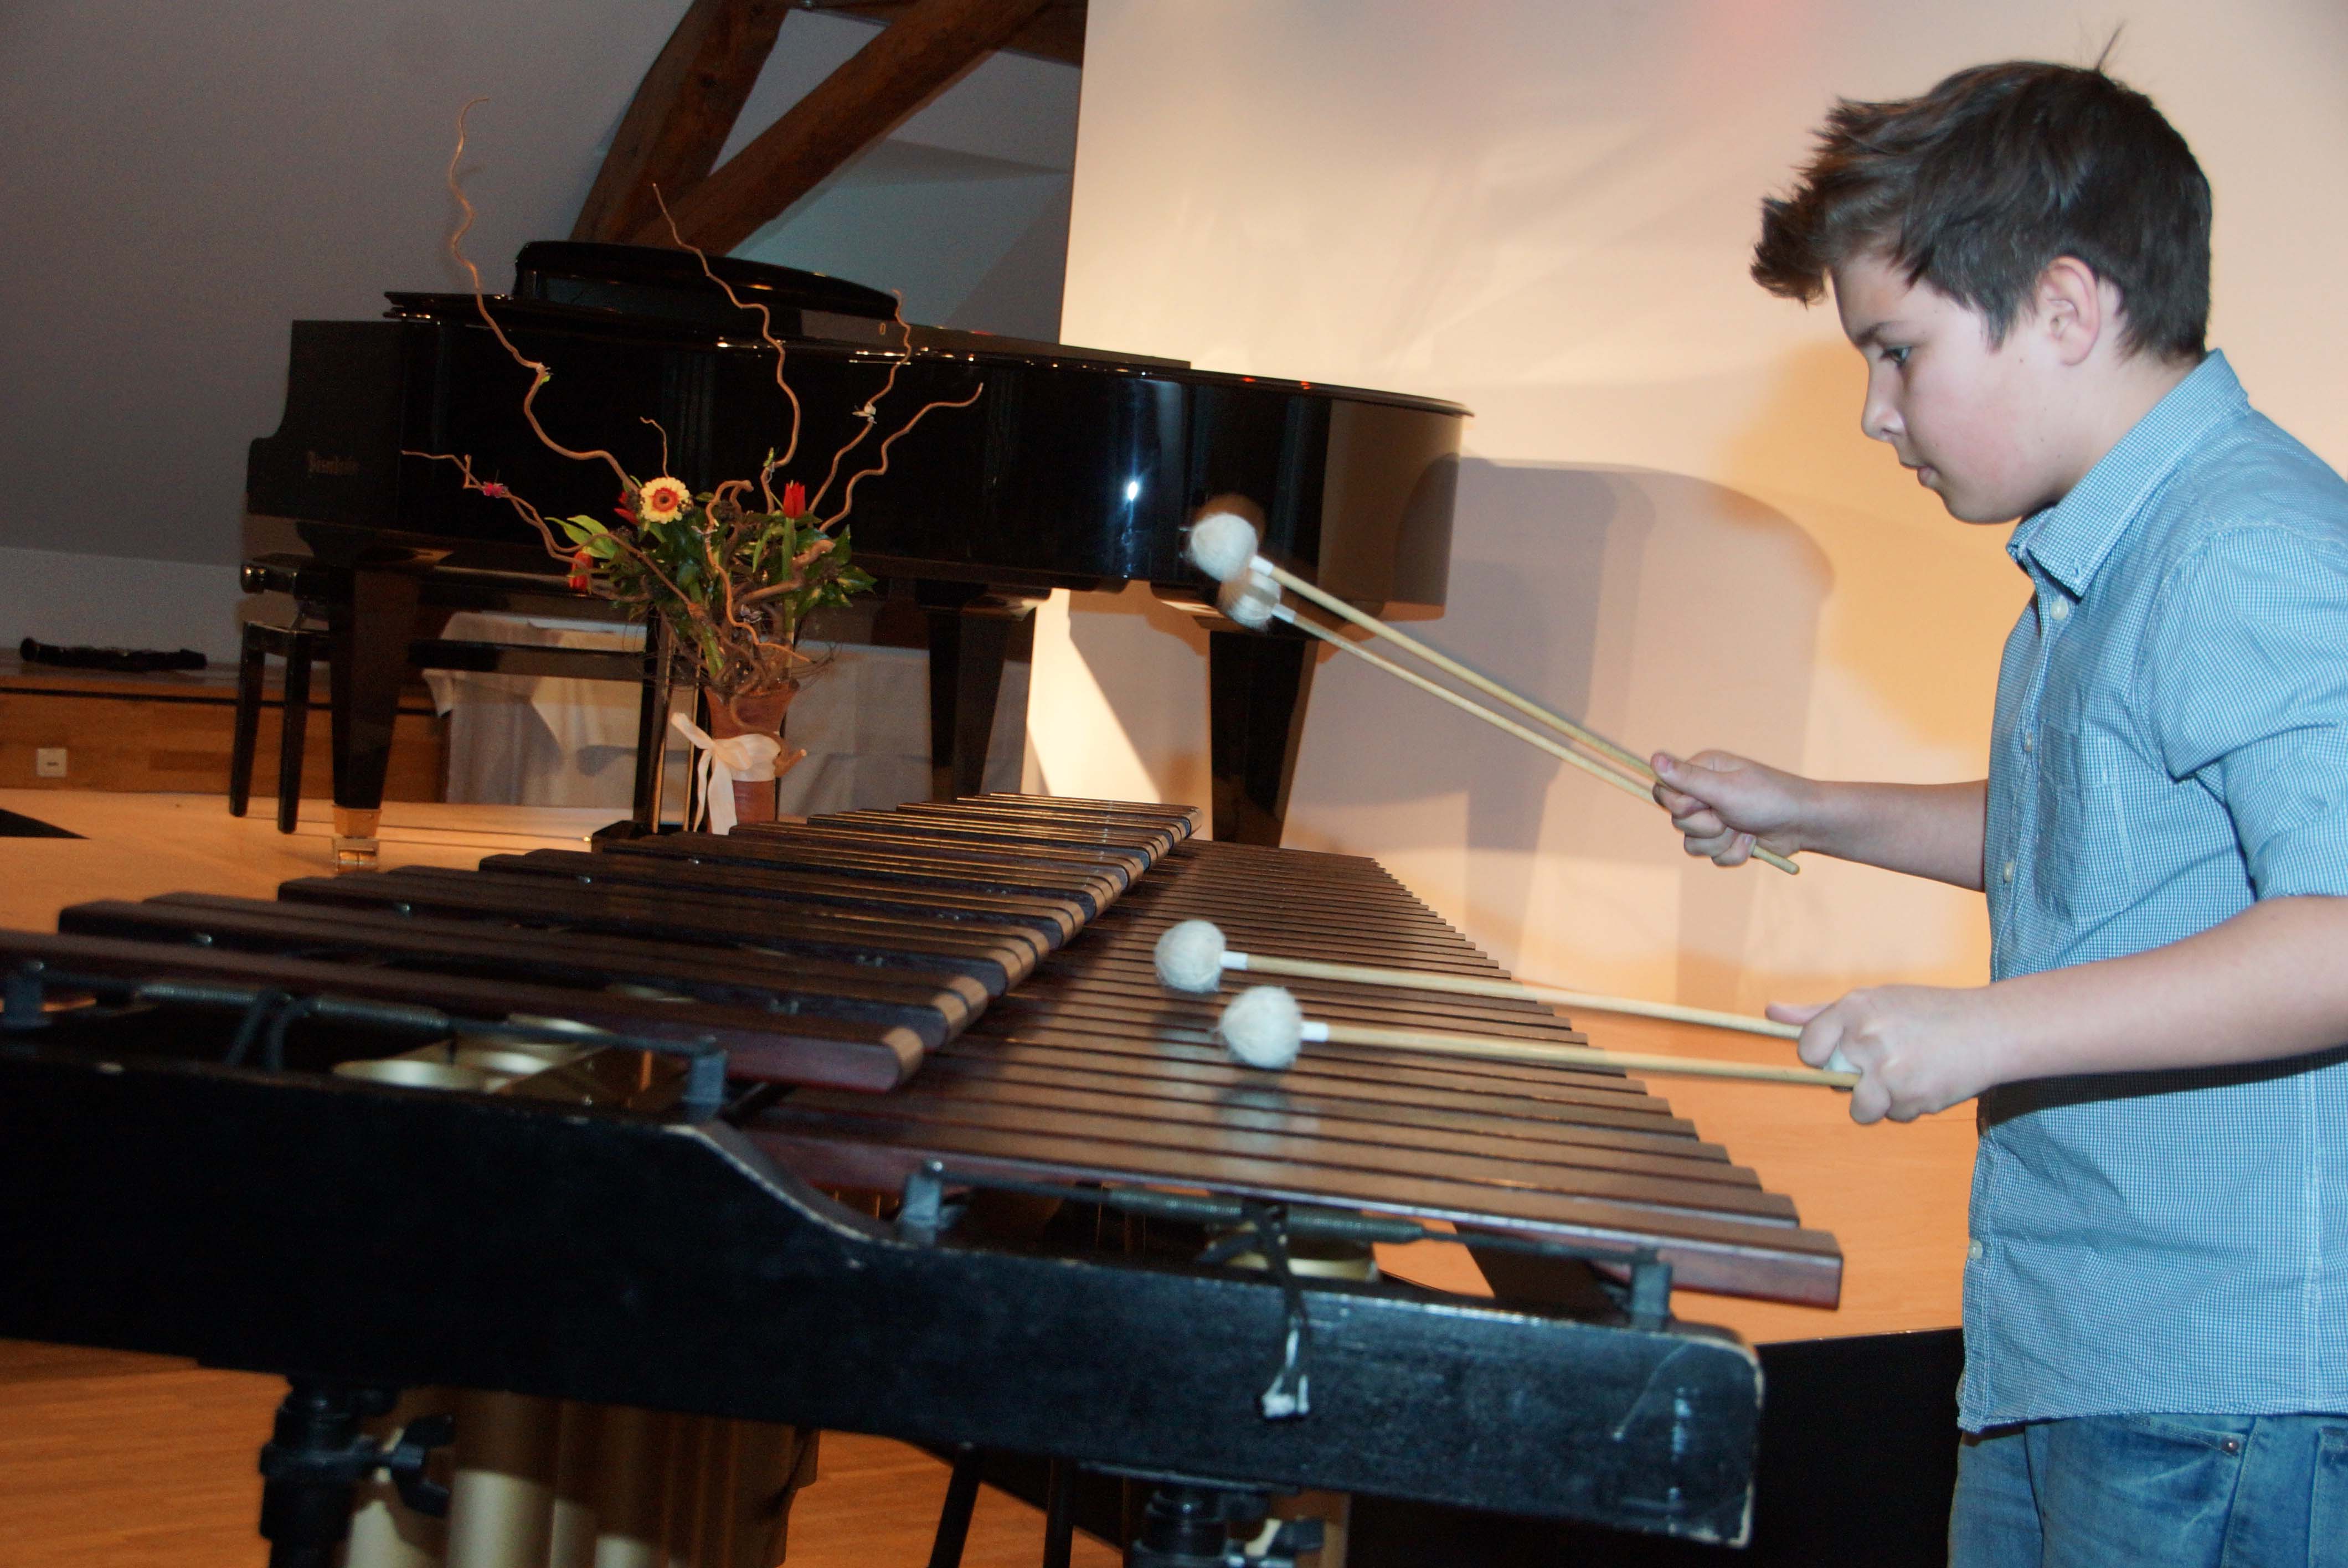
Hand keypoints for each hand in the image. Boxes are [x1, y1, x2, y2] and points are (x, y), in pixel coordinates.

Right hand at [1650, 750, 1807, 867]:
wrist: (1804, 823)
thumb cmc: (1768, 798)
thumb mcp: (1724, 788)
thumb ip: (1687, 779)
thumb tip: (1654, 758)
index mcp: (1701, 772)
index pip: (1663, 792)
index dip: (1680, 805)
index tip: (1702, 803)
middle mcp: (1704, 794)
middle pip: (1678, 822)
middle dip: (1707, 826)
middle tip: (1730, 816)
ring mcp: (1715, 819)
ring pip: (1692, 844)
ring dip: (1721, 842)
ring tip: (1744, 830)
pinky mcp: (1726, 841)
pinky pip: (1712, 857)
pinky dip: (1733, 853)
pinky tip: (1751, 841)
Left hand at [1767, 986, 2004, 1123]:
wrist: (1991, 1028)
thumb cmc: (1926, 1012)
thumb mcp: (1875, 1001)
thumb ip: (1819, 1013)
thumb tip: (1769, 1014)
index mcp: (1854, 1010)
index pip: (1808, 1047)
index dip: (1819, 1056)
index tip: (1835, 1053)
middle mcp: (1866, 1040)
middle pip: (1832, 1080)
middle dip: (1854, 1077)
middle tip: (1885, 1058)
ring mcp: (1888, 1072)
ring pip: (1860, 1108)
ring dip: (1879, 1100)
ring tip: (1907, 1073)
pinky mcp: (1911, 1098)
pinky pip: (1894, 1116)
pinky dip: (1908, 1105)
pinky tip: (1928, 1081)